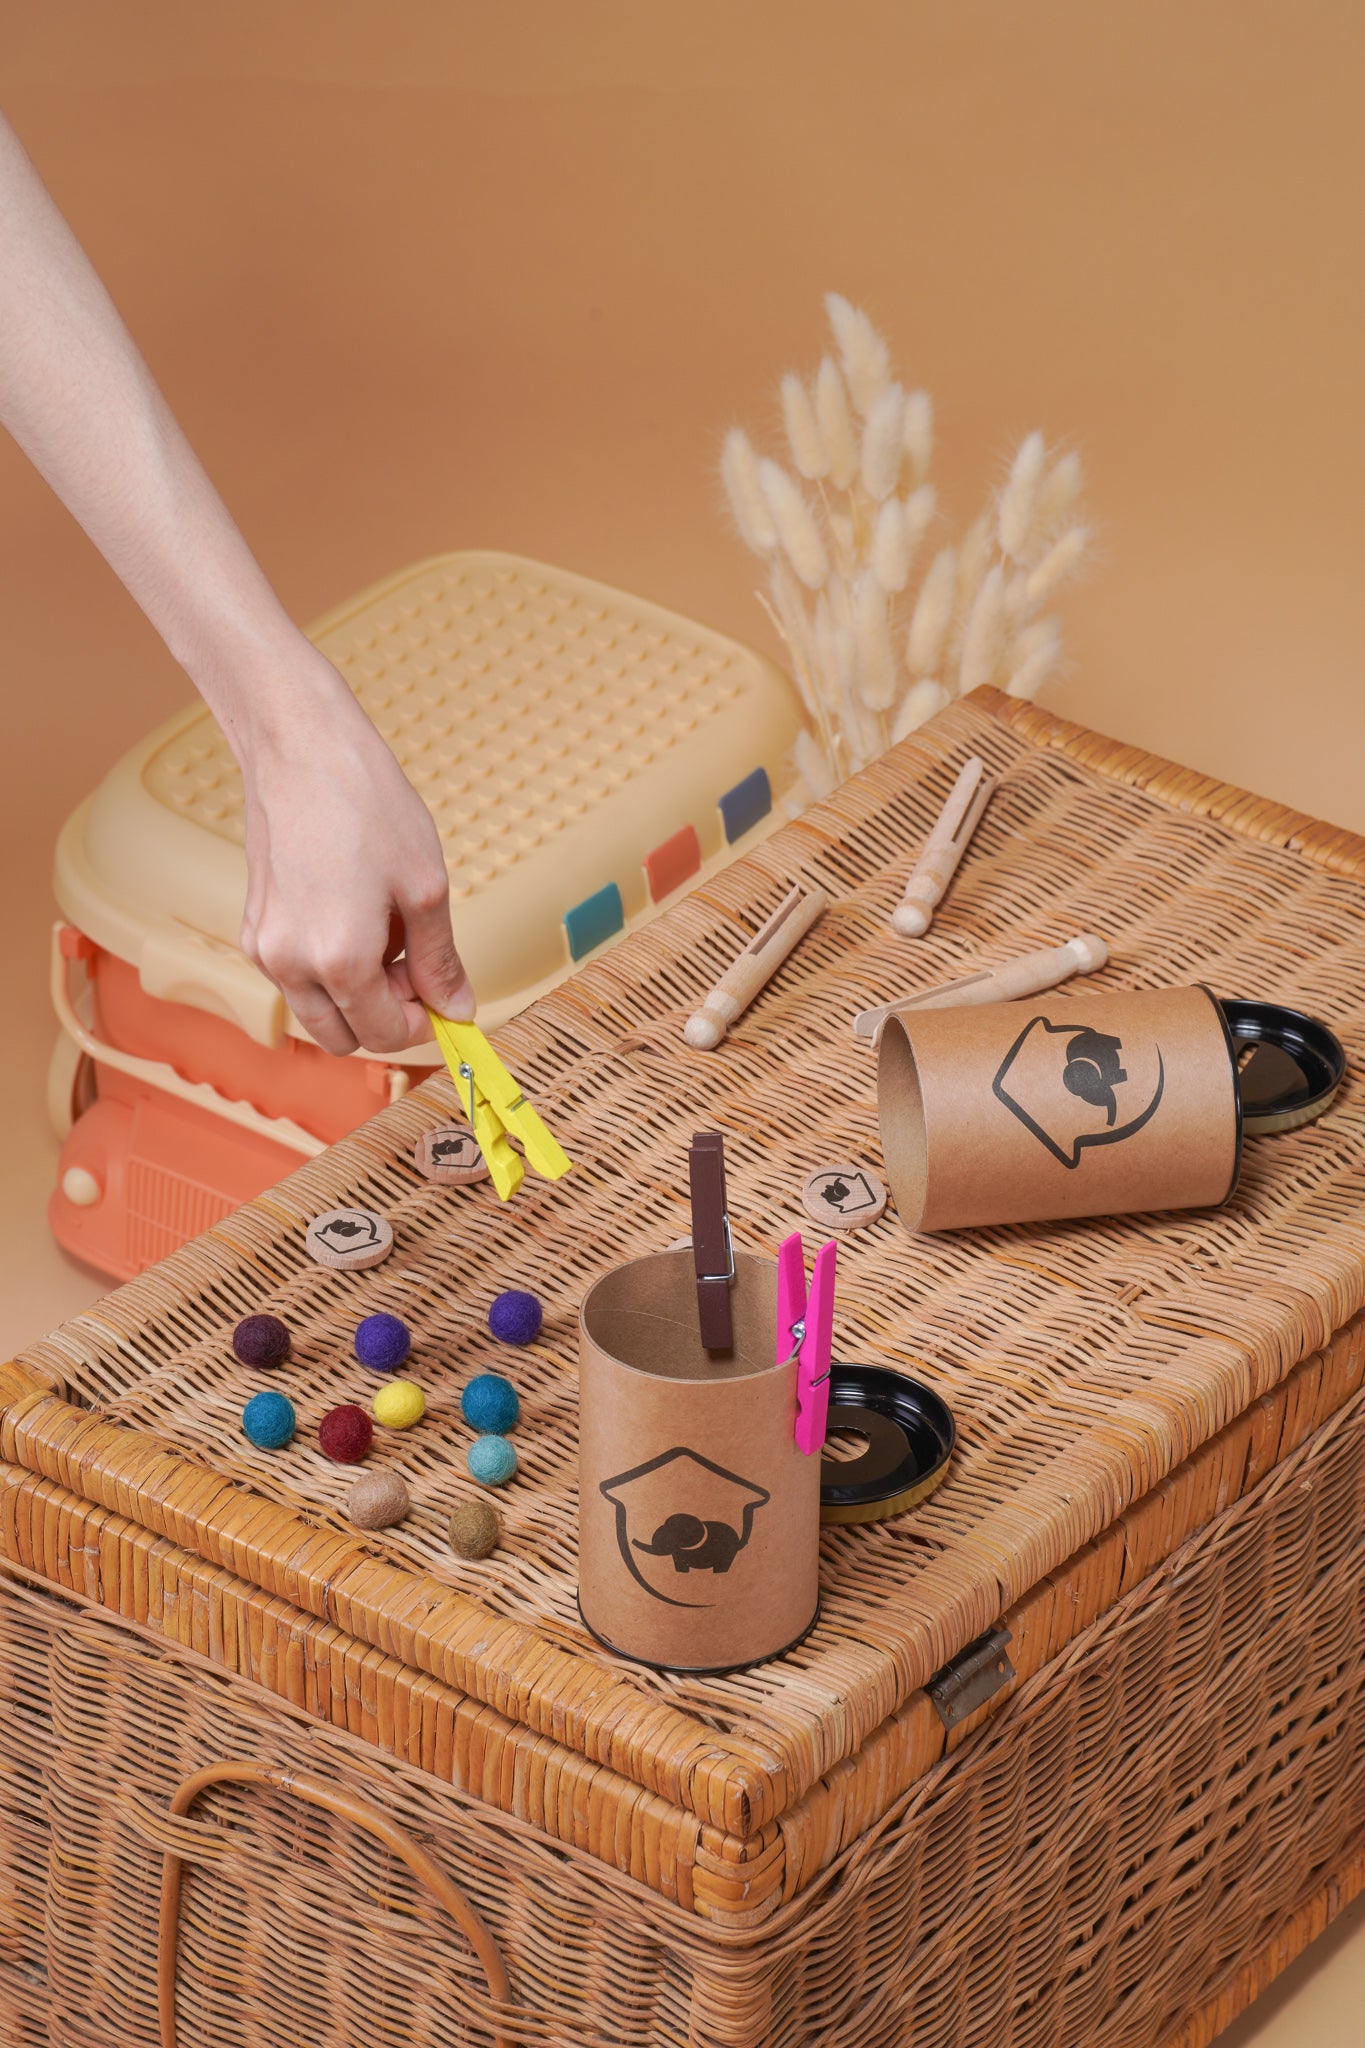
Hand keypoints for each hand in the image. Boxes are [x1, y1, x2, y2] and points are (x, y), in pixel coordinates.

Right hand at [236, 653, 473, 1054]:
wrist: (301, 748)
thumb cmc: (365, 804)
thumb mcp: (425, 887)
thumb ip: (440, 961)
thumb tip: (457, 1009)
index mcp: (339, 961)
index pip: (384, 1034)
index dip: (421, 1023)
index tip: (441, 995)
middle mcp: (290, 965)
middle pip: (343, 1038)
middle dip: (385, 1016)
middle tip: (413, 965)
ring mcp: (263, 949)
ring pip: (316, 1012)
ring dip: (355, 995)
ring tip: (381, 933)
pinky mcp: (252, 929)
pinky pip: (295, 978)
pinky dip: (327, 969)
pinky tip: (350, 915)